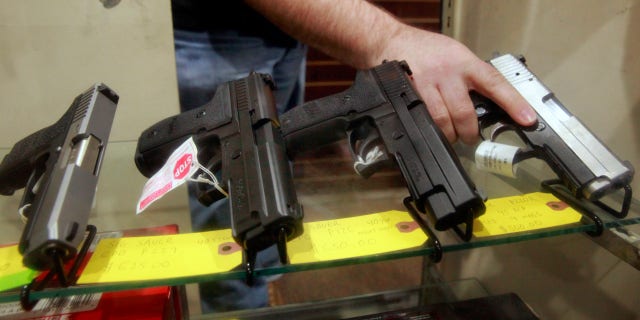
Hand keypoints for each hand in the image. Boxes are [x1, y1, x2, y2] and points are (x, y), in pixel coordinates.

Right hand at [381, 28, 536, 143]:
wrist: (392, 41)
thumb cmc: (427, 51)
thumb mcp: (456, 56)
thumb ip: (471, 78)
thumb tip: (491, 104)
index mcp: (466, 63)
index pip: (496, 84)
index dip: (514, 103)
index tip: (528, 119)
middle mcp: (449, 72)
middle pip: (465, 112)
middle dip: (469, 131)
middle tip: (470, 137)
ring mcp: (428, 83)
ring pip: (443, 119)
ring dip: (449, 134)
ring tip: (451, 136)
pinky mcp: (410, 92)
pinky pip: (423, 118)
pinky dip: (430, 129)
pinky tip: (432, 130)